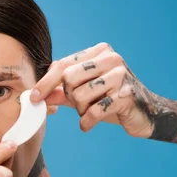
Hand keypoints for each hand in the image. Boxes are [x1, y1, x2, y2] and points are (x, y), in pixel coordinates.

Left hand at [30, 42, 158, 137]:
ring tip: (91, 111)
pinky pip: (93, 111)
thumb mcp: (82, 93)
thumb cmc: (109, 100)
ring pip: (79, 96)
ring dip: (81, 110)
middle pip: (69, 79)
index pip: (63, 65)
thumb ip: (60, 92)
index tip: (33, 97)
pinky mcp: (126, 95)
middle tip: (82, 103)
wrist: (143, 113)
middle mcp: (111, 58)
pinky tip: (88, 124)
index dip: (45, 83)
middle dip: (70, 97)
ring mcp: (121, 75)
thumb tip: (35, 95)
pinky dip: (87, 122)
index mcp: (98, 52)